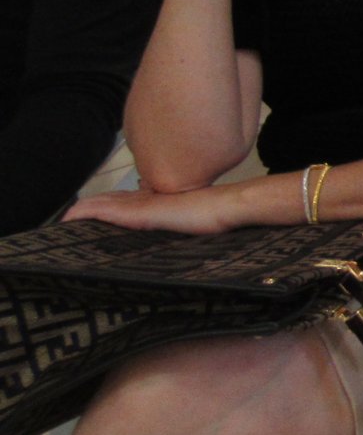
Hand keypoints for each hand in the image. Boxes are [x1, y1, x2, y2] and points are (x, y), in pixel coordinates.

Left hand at [66, 183, 241, 234]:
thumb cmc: (215, 219)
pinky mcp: (138, 211)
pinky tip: (71, 219)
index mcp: (157, 202)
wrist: (225, 208)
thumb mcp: (192, 224)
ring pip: (101, 203)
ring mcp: (140, 204)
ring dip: (82, 211)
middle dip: (89, 210)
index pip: (123, 202)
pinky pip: (102, 210)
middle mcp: (145, 199)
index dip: (105, 207)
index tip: (90, 221)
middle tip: (70, 224)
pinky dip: (84, 213)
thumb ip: (179, 224)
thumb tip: (177, 235)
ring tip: (66, 223)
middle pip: (108, 200)